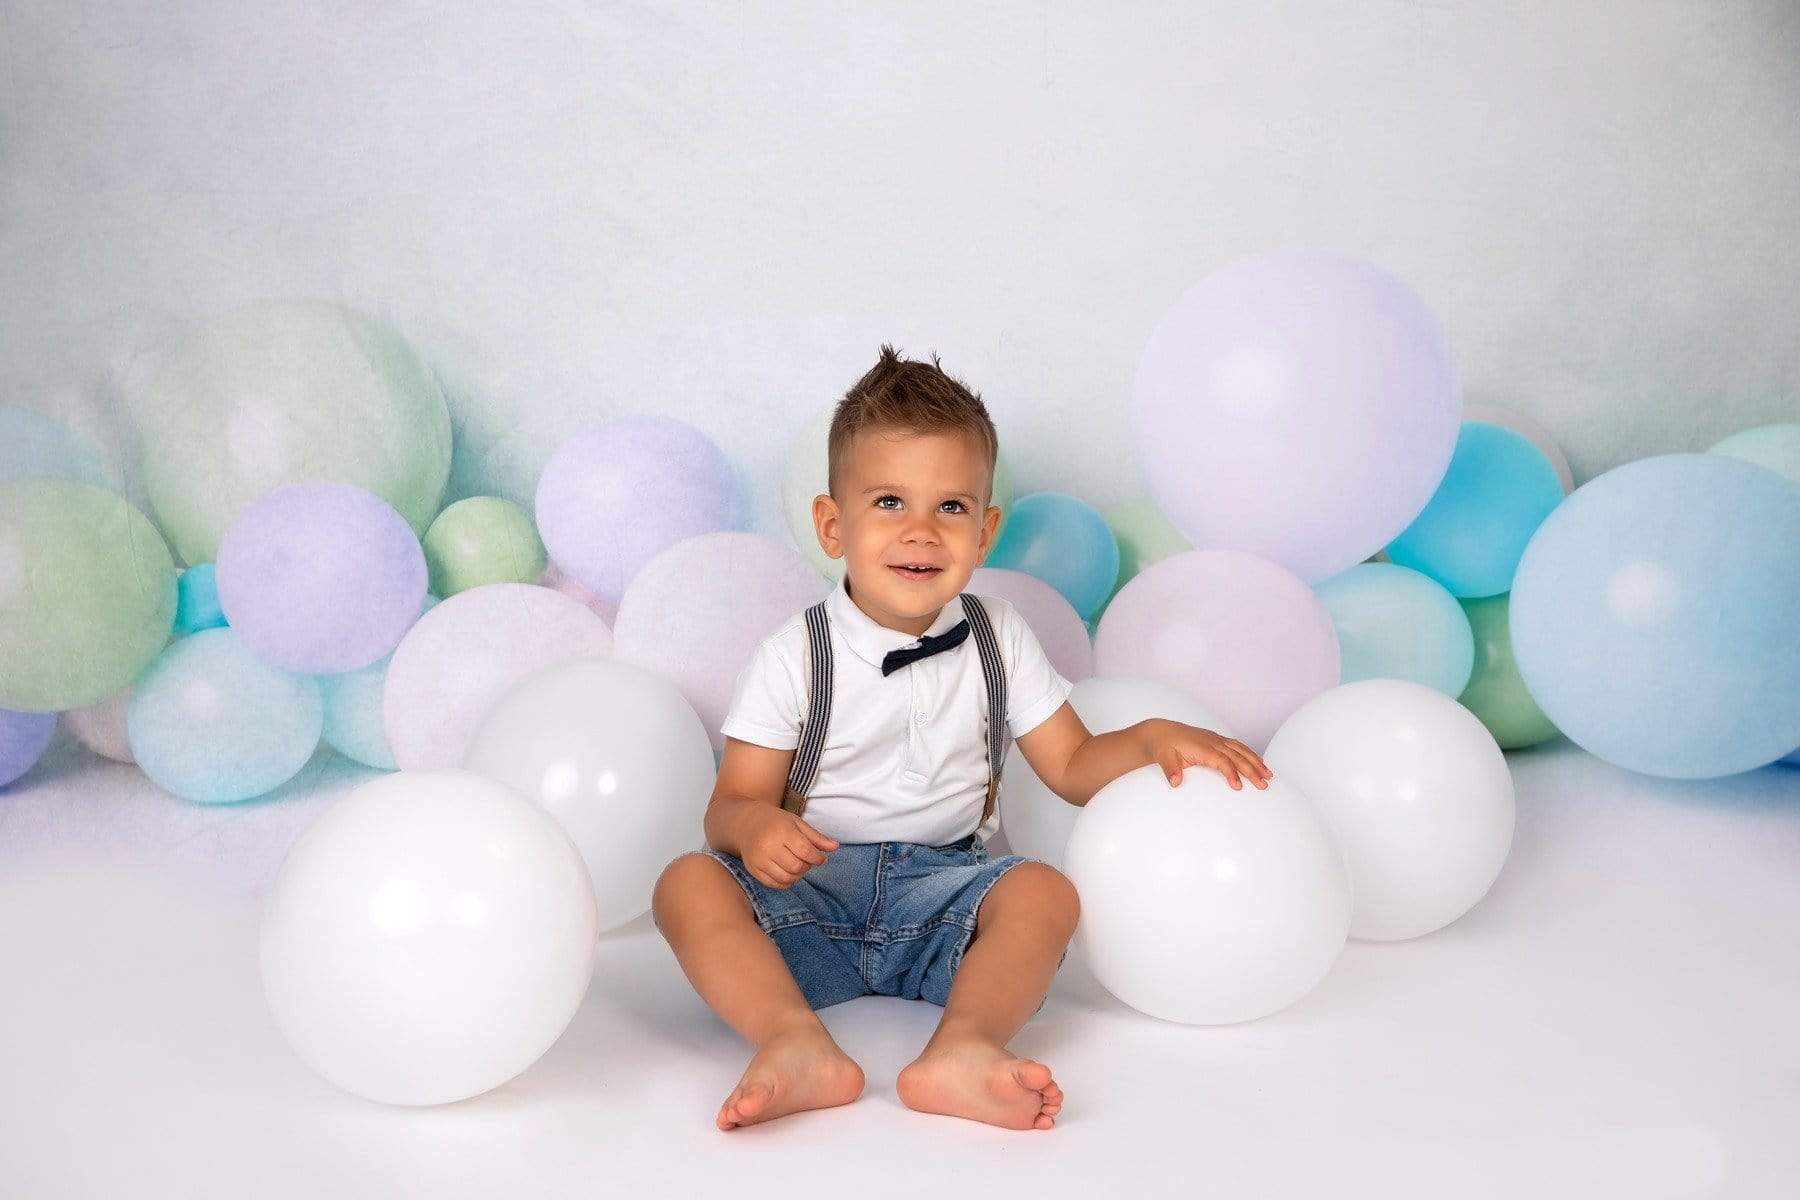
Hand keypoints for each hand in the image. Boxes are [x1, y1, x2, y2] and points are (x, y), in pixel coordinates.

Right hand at [738, 804, 839, 889]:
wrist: (747, 823)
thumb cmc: (776, 822)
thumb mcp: (797, 823)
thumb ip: (816, 837)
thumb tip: (835, 847)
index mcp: (782, 832)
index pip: (806, 851)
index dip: (818, 858)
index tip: (820, 857)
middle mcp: (768, 846)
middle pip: (796, 867)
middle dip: (807, 866)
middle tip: (807, 860)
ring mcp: (759, 860)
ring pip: (786, 878)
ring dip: (797, 876)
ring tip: (797, 865)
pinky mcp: (753, 869)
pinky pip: (774, 884)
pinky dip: (785, 882)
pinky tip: (787, 872)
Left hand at [1148, 721, 1272, 790]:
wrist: (1160, 733)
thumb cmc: (1164, 746)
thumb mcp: (1163, 758)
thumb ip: (1170, 770)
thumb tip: (1175, 782)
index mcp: (1202, 747)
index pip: (1222, 761)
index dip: (1232, 773)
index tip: (1239, 787)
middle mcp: (1212, 741)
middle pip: (1237, 756)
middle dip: (1252, 770)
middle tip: (1264, 785)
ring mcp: (1216, 739)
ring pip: (1241, 750)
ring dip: (1256, 762)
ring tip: (1269, 775)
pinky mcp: (1217, 740)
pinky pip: (1237, 746)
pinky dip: (1250, 754)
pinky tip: (1259, 762)